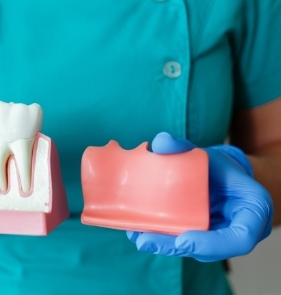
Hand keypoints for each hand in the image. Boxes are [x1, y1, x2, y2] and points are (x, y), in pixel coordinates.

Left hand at [127, 132, 272, 261]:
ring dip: (165, 245)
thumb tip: (160, 141)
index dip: (213, 244)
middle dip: (176, 247)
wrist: (219, 175)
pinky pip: (184, 242)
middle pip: (211, 250)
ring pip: (194, 249)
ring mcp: (221, 237)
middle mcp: (239, 230)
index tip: (183, 240)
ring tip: (138, 237)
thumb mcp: (205, 154)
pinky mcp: (203, 239)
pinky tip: (139, 232)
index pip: (240, 237)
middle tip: (146, 241)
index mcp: (253, 209)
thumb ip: (183, 147)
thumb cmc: (217, 166)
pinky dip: (163, 239)